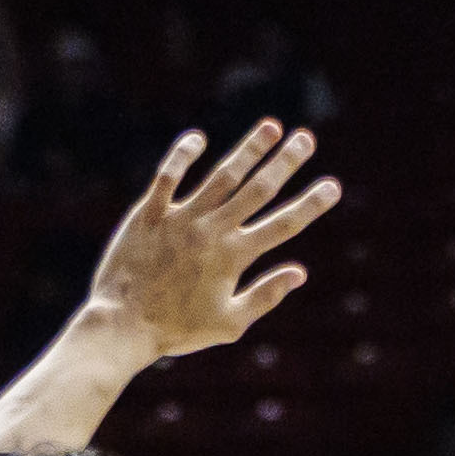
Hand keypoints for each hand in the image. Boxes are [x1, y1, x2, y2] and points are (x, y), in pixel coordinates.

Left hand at [79, 122, 342, 362]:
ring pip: (221, 176)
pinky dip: (183, 155)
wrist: (121, 325)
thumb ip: (265, 296)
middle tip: (306, 138)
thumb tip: (300, 272)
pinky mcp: (150, 214)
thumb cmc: (177, 330)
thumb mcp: (229, 324)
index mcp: (234, 257)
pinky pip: (168, 176)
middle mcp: (211, 232)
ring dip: (249, 149)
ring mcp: (180, 219)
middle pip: (258, 190)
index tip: (333, 185)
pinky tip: (199, 138)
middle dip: (286, 162)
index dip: (311, 203)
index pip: (283, 225)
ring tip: (272, 126)